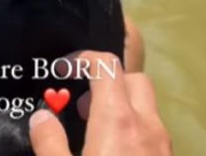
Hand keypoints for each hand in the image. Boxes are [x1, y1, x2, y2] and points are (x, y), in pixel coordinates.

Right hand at [28, 51, 171, 155]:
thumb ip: (49, 142)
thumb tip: (42, 117)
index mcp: (117, 120)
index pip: (107, 65)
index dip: (82, 59)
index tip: (62, 69)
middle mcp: (147, 125)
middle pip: (134, 79)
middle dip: (108, 81)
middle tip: (83, 105)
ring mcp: (162, 144)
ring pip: (146, 107)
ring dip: (122, 107)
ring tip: (95, 132)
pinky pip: (152, 132)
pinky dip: (133, 129)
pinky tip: (113, 152)